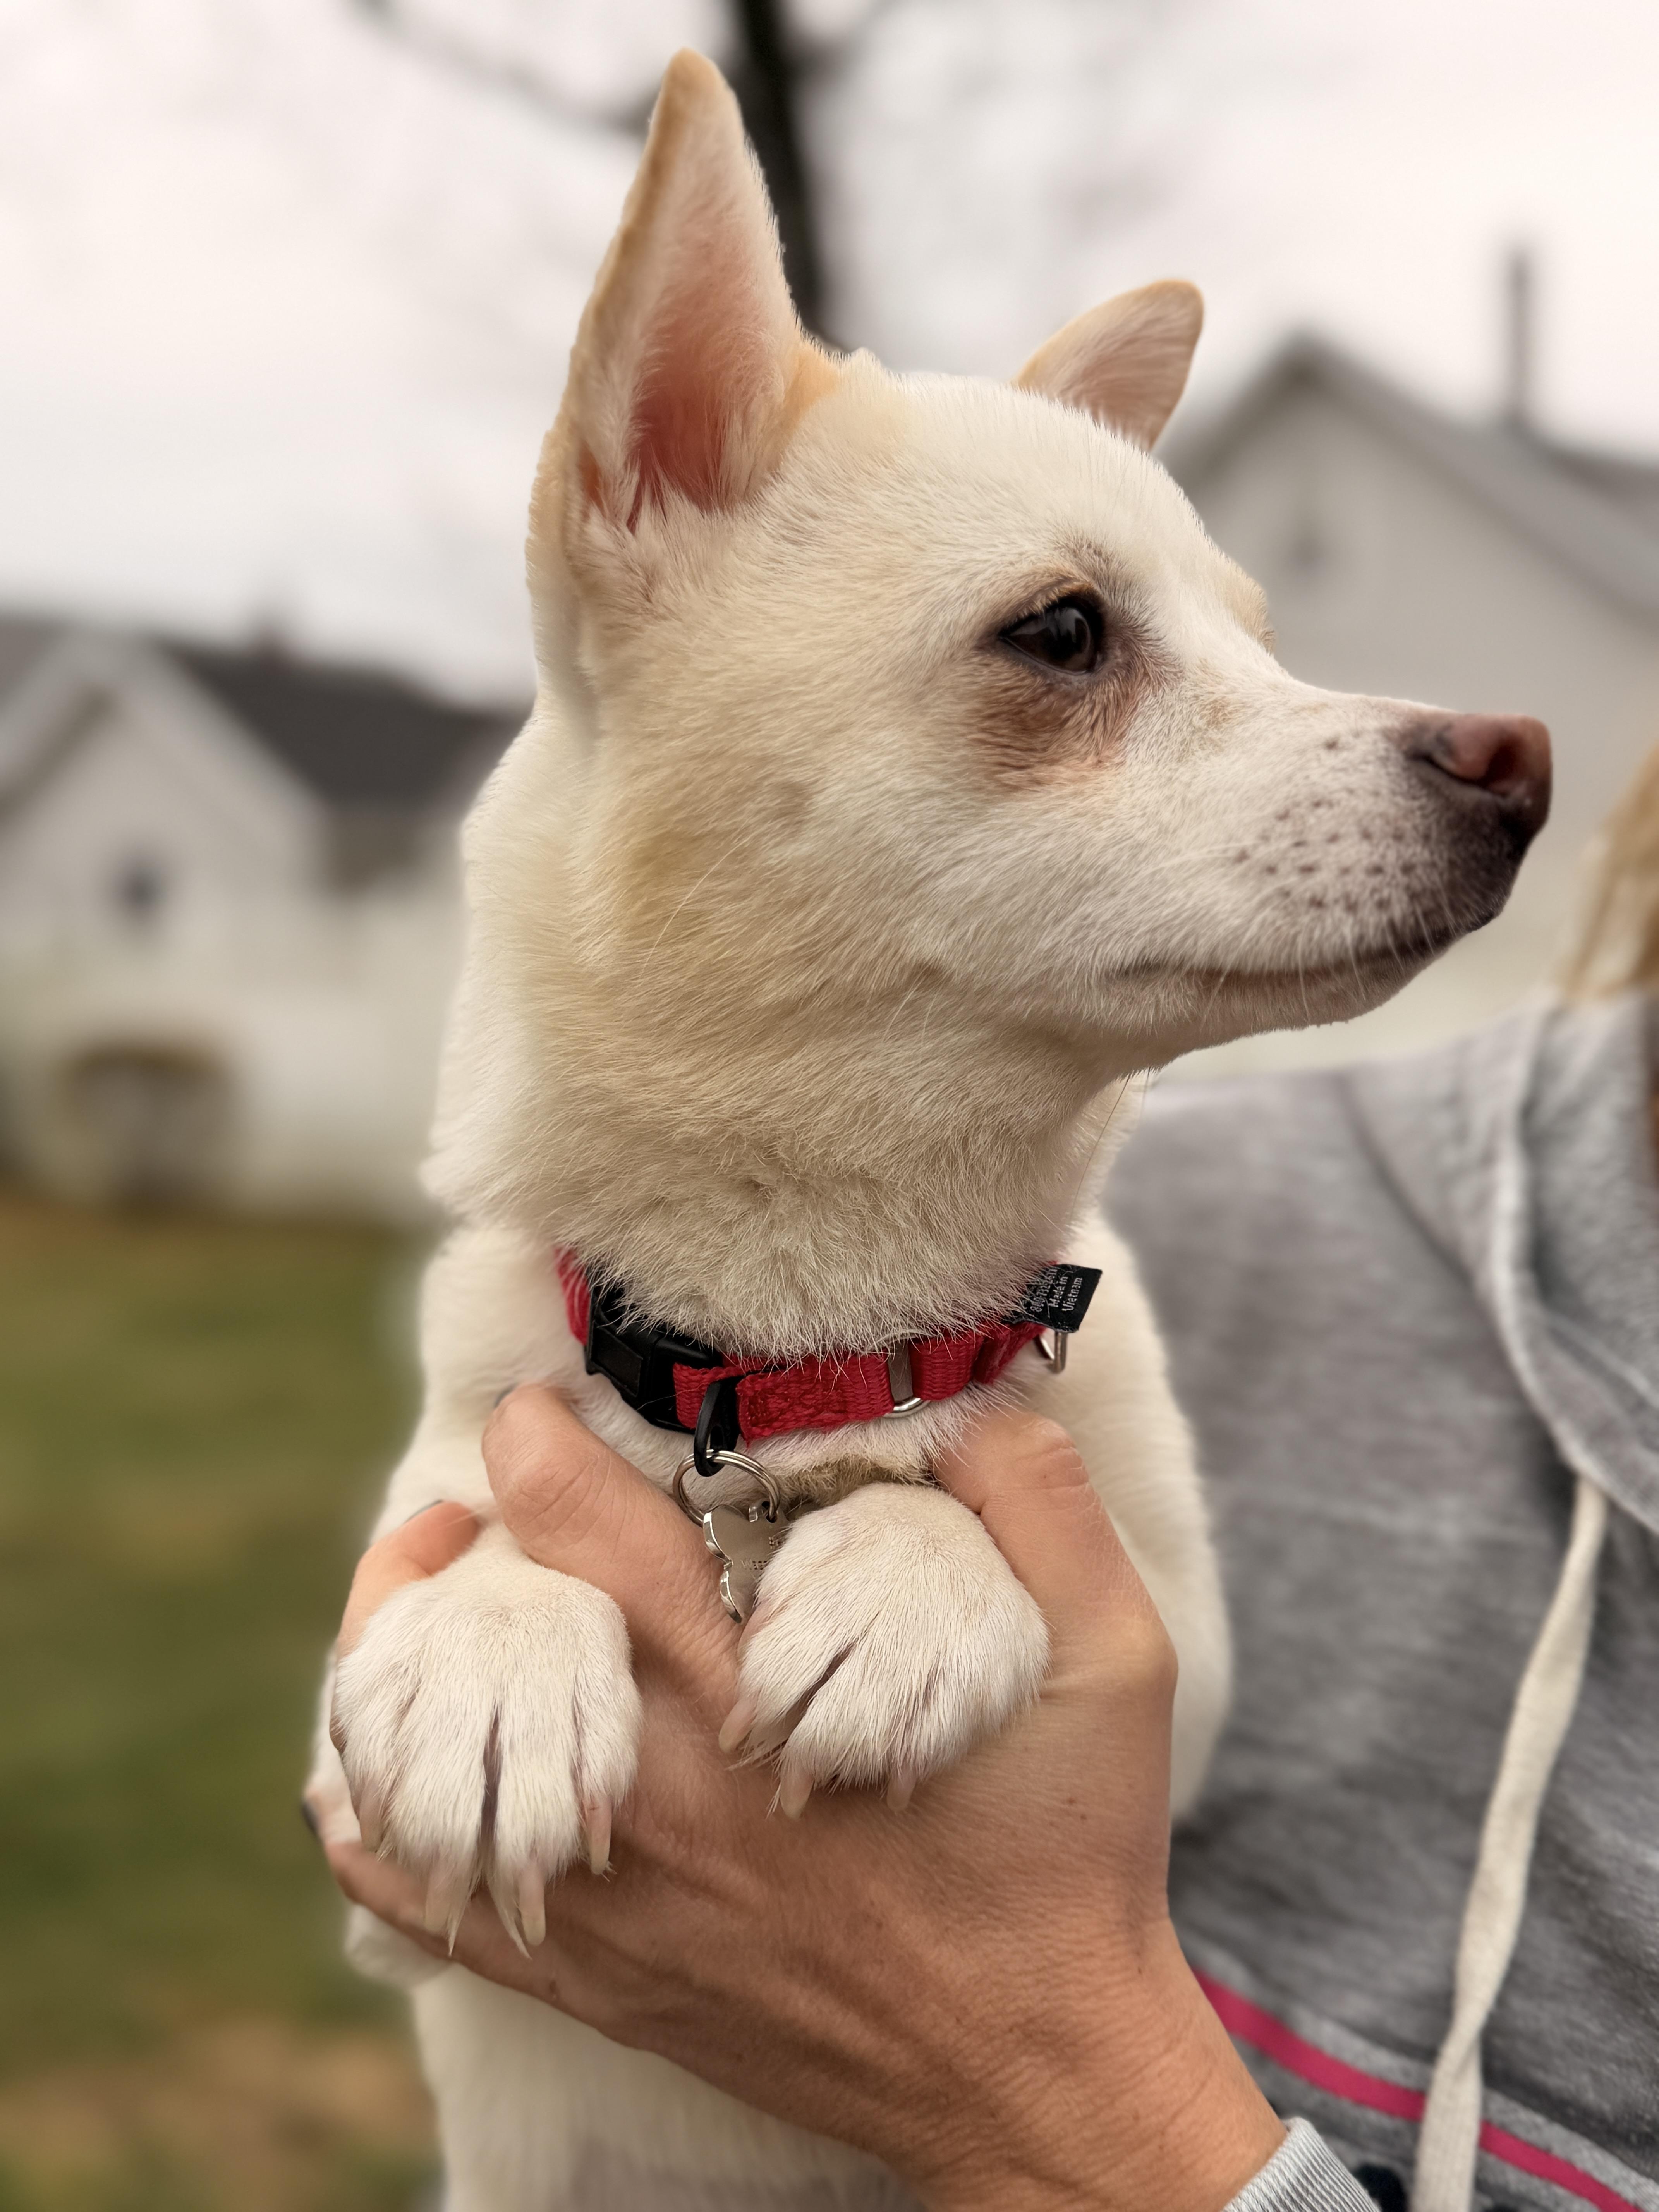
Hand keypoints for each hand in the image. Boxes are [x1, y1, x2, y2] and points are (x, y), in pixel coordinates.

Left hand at [317, 1396, 1282, 2211]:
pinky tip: (385, 1776)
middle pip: (500, 1644)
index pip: (601, 1541)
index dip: (542, 1453)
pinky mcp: (604, 1982)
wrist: (1035, 2067)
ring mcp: (623, 1900)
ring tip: (422, 1613)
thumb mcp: (1111, 1663)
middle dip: (453, 1551)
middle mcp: (669, 1797)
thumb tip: (974, 1408)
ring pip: (436, 1774)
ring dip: (406, 1674)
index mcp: (766, 1701)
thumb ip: (1041, 1513)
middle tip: (458, 1504)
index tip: (530, 1413)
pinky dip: (384, 1834)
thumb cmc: (1068, 1857)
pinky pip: (436, 1910)